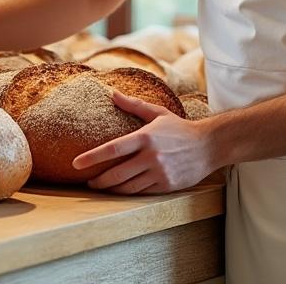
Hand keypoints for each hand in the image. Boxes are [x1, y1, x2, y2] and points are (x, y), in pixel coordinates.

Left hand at [72, 91, 216, 194]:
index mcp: (146, 137)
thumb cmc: (180, 128)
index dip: (92, 158)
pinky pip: (142, 192)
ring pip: (128, 187)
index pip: (112, 149)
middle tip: (88, 183)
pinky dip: (130, 192)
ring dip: (112, 190)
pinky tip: (122, 190)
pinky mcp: (167, 185)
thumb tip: (112, 93)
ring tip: (102, 187)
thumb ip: (133, 105)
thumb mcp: (158, 113)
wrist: (209, 145)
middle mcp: (151, 156)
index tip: (76, 164)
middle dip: (99, 181)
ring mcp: (159, 173)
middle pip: (116, 174)